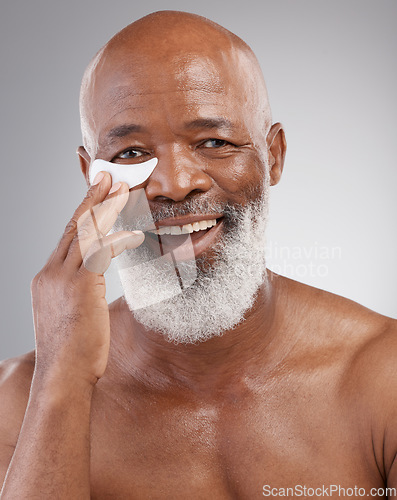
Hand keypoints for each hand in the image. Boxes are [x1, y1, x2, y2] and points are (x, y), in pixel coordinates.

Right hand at [30, 172, 143, 385]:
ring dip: (106, 208)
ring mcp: (61, 278)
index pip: (66, 238)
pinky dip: (118, 239)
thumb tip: (91, 289)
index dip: (81, 214)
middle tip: (108, 177)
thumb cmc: (72, 353)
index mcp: (47, 278)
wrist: (62, 377)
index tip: (95, 197)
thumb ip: (79, 296)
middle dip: (92, 199)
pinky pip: (101, 252)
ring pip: (85, 232)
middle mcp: (49, 273)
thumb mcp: (71, 317)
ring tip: (122, 188)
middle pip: (73, 226)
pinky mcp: (79, 286)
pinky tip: (136, 233)